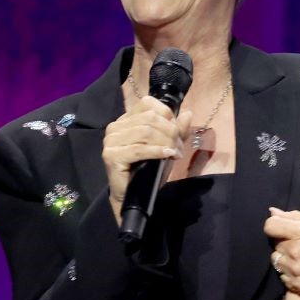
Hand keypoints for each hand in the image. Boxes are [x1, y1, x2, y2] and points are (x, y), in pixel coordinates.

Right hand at [103, 91, 192, 221]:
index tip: (177, 132)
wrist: (132, 196)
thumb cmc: (147, 170)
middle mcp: (115, 126)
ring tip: (174, 154)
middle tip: (179, 148)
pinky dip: (157, 151)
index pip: (148, 104)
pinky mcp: (111, 155)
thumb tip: (188, 113)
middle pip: (150, 118)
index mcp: (126, 119)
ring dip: (166, 142)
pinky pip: (139, 149)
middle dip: (170, 131)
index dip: (167, 115)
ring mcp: (111, 140)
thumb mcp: (166, 146)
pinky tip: (168, 155)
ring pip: (145, 131)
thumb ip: (177, 130)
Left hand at [263, 208, 299, 295]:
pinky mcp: (298, 286)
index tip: (283, 227)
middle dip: (284, 242)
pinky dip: (290, 273)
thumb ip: (295, 218)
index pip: (270, 226)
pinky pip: (283, 276)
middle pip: (274, 243)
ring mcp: (296, 271)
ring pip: (277, 261)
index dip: (275, 225)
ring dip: (286, 258)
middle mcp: (296, 252)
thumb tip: (273, 212)